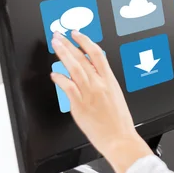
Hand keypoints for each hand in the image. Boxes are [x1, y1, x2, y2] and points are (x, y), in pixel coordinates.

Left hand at [50, 31, 152, 172]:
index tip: (77, 34)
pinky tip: (54, 74)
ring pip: (74, 69)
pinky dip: (60, 79)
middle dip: (69, 44)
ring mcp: (89, 94)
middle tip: (59, 36)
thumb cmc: (119, 121)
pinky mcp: (80, 106)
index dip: (85, 41)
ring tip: (55, 46)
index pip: (97, 54)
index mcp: (110, 81)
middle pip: (82, 58)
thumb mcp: (116, 96)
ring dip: (63, 55)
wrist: (120, 138)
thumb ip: (103, 84)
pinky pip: (68, 88)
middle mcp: (99, 84)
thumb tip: (92, 75)